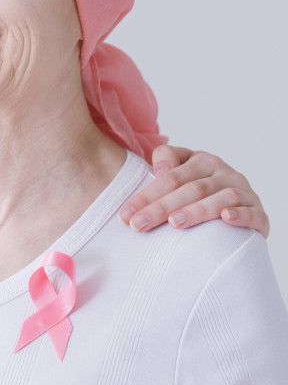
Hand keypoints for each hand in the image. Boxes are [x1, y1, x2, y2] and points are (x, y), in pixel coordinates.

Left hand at [120, 145, 268, 236]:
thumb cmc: (198, 190)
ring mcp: (245, 192)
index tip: (125, 215)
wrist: (238, 206)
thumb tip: (161, 168)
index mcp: (202, 161)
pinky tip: (226, 219)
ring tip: (175, 223)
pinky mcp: (260, 213)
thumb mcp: (180, 171)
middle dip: (161, 208)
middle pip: (191, 189)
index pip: (170, 177)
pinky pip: (254, 213)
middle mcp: (225, 173)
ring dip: (198, 210)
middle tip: (139, 225)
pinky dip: (241, 215)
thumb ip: (166, 160)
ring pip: (222, 198)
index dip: (146, 195)